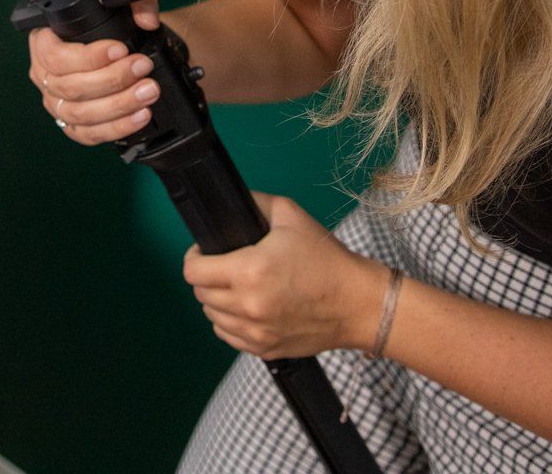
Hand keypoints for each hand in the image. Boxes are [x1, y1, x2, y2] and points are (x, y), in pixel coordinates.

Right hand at [27, 0, 161, 144]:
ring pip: (80, 113)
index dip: (89, 57)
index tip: (121, 49)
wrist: (117, 51)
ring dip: (119, 105)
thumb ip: (138, 1)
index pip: (56, 56)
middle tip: (143, 68)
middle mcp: (43, 75)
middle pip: (70, 86)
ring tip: (148, 92)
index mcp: (43, 42)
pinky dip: (117, 128)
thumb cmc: (110, 27)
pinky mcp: (72, 125)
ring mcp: (56, 103)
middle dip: (112, 79)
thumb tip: (147, 21)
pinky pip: (89, 134)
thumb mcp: (121, 4)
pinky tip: (140, 116)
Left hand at [183, 191, 388, 359]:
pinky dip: (230, 322)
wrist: (358, 303)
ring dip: (217, 300)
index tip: (204, 252)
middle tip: (223, 267)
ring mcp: (256, 331)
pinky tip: (246, 309)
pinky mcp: (265, 349)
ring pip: (212, 316)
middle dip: (206, 277)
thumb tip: (232, 201)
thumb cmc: (327, 260)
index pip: (193, 272)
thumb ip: (255, 203)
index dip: (194, 258)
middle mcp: (248, 306)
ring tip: (236, 287)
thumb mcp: (291, 216)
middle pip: (200, 294)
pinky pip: (229, 336)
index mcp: (249, 271)